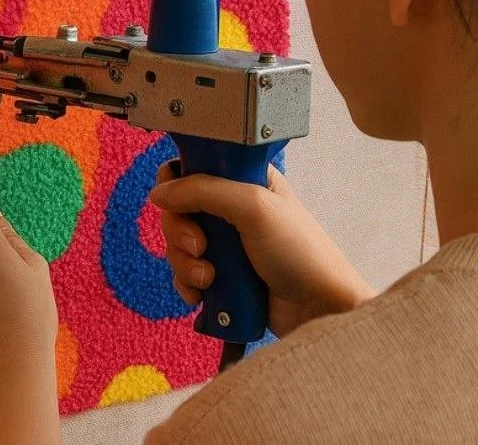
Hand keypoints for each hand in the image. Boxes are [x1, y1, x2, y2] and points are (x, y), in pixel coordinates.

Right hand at [150, 163, 374, 336]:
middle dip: (181, 233)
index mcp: (243, 179)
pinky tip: (203, 294)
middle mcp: (231, 208)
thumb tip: (158, 194)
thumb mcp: (253, 207)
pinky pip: (185, 274)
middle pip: (177, 209)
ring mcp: (225, 243)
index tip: (177, 201)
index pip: (192, 167)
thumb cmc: (300, 252)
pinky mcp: (221, 274)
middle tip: (202, 247)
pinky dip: (188, 284)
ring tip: (210, 278)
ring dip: (186, 263)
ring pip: (178, 245)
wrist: (319, 310)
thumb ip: (203, 190)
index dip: (176, 183)